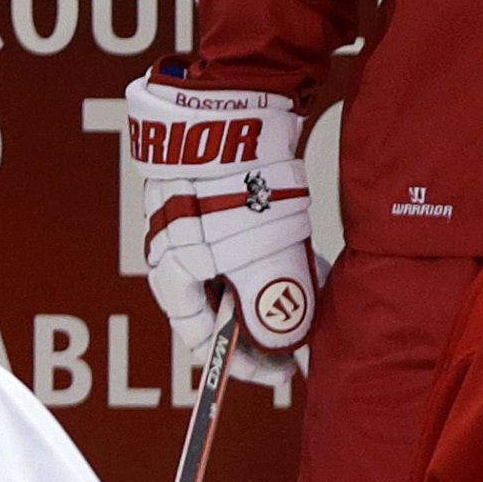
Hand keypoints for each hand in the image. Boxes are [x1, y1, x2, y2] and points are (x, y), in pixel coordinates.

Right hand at [124, 67, 317, 389]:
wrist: (229, 111)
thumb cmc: (236, 190)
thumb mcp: (262, 259)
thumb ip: (274, 307)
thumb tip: (287, 341)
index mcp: (172, 278)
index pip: (203, 343)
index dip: (245, 364)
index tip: (284, 370)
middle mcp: (172, 252)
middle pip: (218, 306)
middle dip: (261, 323)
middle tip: (303, 325)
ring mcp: (189, 220)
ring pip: (232, 270)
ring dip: (268, 284)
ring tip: (309, 283)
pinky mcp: (209, 192)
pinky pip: (240, 238)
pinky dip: (269, 252)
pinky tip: (300, 246)